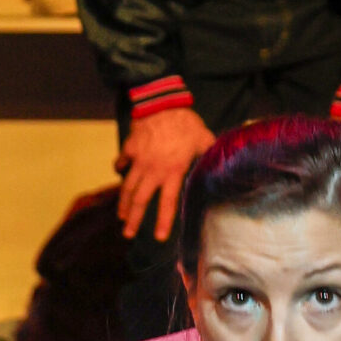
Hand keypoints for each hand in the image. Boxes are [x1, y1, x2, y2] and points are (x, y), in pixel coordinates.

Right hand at [117, 106, 212, 242]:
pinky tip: (119, 171)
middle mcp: (153, 170)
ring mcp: (139, 160)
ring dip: (123, 203)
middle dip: (132, 220)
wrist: (162, 103)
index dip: (162, 221)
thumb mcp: (203, 139)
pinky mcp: (130, 148)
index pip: (167, 203)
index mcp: (172, 171)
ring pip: (127, 186)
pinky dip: (119, 168)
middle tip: (127, 233)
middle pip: (139, 200)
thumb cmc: (185, 122)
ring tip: (121, 215)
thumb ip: (208, 155)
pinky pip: (121, 162)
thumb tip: (221, 166)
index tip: (158, 237)